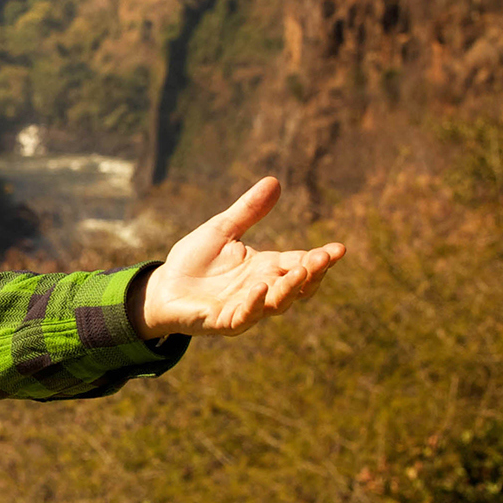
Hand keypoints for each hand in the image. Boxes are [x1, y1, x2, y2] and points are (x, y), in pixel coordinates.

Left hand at [134, 178, 344, 338]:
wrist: (163, 287)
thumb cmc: (194, 260)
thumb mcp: (222, 230)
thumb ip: (248, 210)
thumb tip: (274, 180)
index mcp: (265, 267)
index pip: (299, 263)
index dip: (320, 258)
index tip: (339, 248)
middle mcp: (262, 289)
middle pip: (297, 286)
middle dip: (312, 273)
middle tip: (323, 258)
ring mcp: (245, 308)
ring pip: (277, 304)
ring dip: (289, 289)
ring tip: (300, 272)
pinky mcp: (223, 321)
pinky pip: (244, 317)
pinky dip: (254, 304)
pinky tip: (260, 288)